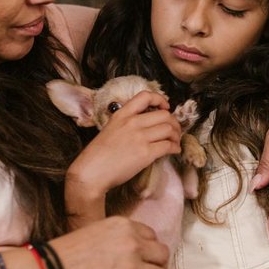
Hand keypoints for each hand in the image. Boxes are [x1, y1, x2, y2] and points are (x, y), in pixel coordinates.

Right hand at [49, 217, 169, 268]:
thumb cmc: (70, 251)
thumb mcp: (98, 229)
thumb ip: (122, 235)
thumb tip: (140, 247)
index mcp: (125, 226)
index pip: (152, 236)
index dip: (149, 248)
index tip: (144, 256)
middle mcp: (132, 245)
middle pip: (162, 255)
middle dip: (158, 264)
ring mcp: (132, 268)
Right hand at [66, 91, 181, 203]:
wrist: (92, 172)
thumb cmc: (98, 155)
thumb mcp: (110, 129)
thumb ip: (126, 124)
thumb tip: (146, 126)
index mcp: (122, 114)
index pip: (145, 96)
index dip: (160, 99)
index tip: (165, 107)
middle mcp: (132, 122)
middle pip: (164, 115)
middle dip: (174, 123)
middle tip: (175, 130)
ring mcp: (140, 137)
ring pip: (169, 129)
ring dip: (176, 135)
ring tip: (175, 141)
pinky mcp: (146, 153)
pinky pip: (168, 145)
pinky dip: (175, 147)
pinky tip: (174, 150)